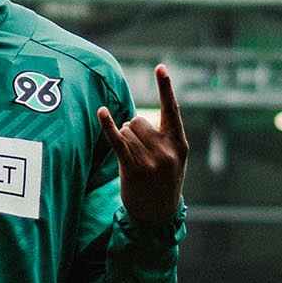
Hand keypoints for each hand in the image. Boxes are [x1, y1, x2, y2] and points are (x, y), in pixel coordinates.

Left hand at [99, 64, 187, 221]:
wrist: (158, 215)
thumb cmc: (164, 182)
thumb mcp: (174, 159)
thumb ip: (163, 137)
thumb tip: (131, 120)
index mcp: (180, 144)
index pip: (172, 110)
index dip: (165, 87)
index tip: (160, 67)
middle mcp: (167, 151)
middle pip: (139, 121)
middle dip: (133, 131)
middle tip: (139, 152)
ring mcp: (151, 161)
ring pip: (127, 131)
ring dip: (124, 141)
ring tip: (133, 160)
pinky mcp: (133, 168)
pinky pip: (118, 141)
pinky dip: (107, 126)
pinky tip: (101, 112)